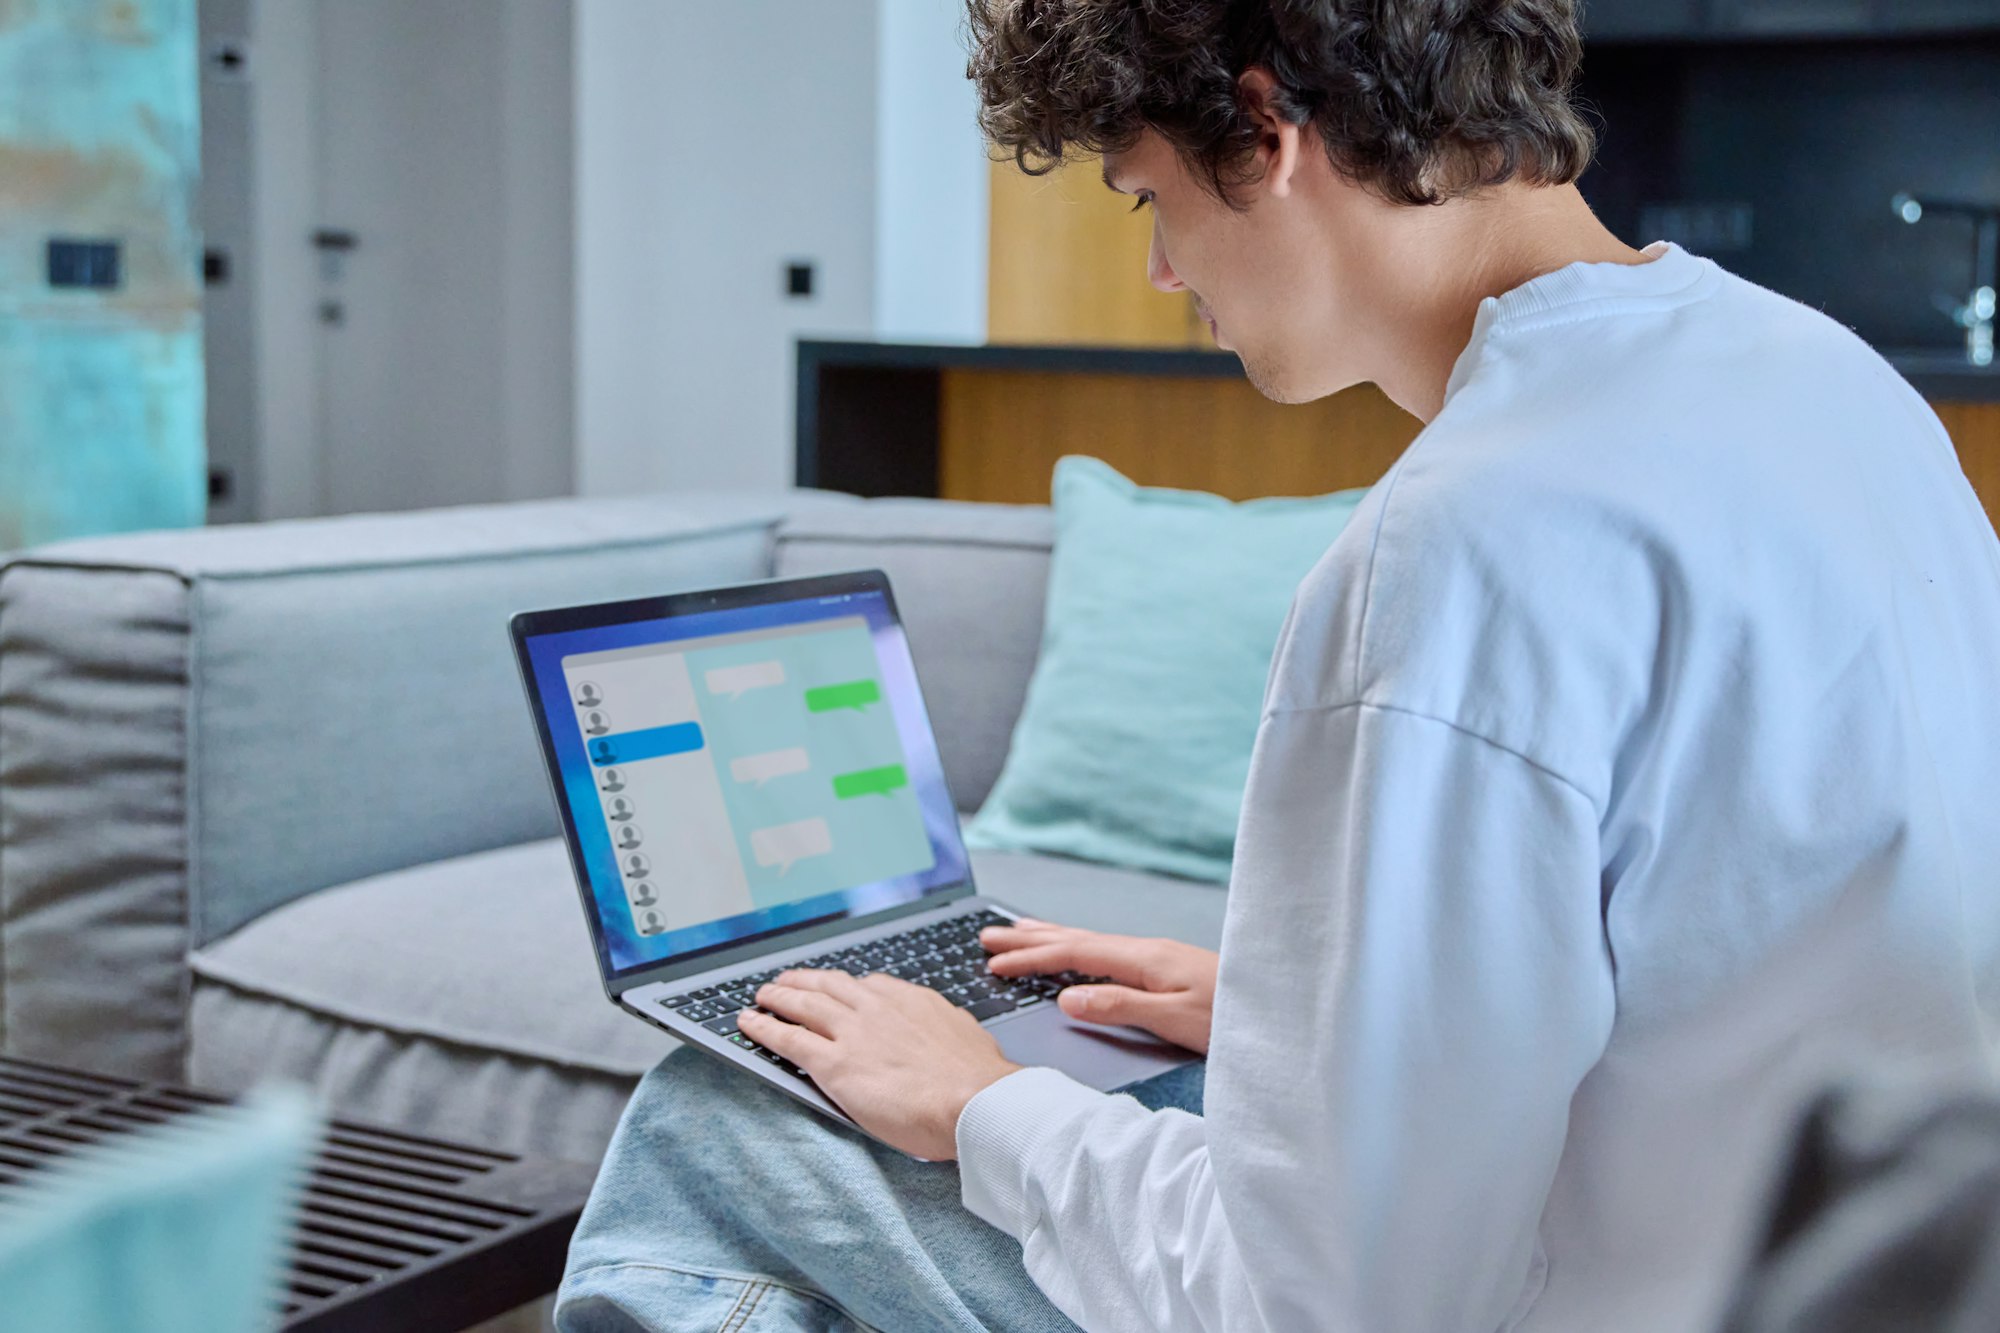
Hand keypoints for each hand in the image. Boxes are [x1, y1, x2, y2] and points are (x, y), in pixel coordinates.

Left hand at [741, 970, 1022, 1159]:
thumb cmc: (978, 1080)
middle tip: (788, 980)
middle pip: (829, 986)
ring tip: (762, 994)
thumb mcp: (966, 1036)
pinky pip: (788, 1039)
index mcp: (909, 1001)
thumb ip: (946, 1028)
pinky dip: (763, 1028)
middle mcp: (876, 1008)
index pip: (869, 986)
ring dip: (778, 996)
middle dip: (804, 980)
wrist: (972, 1101)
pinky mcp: (833, 1063)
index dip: (847, 988)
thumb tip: (949, 1031)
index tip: (838, 989)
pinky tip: (748, 1022)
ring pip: (803, 1004)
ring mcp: (851, 1033)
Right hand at [982, 919, 1218, 1054]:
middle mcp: (1147, 951)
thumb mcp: (1174, 1020)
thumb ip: (1120, 1007)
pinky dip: (1078, 948)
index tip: (994, 963)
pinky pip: (1107, 952)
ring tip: (1018, 933)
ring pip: (1091, 942)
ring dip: (1050, 938)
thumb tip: (1068, 998)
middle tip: (987, 937)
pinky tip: (1076, 955)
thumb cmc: (1235, 1020)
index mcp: (1144, 958)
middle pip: (1076, 939)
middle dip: (1030, 938)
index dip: (1031, 957)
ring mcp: (1158, 958)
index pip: (1075, 953)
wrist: (1283, 1010)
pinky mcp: (1167, 969)